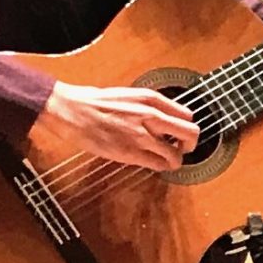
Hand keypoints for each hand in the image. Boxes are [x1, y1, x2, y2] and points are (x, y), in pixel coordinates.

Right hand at [36, 81, 198, 170]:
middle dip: (190, 144)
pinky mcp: (130, 152)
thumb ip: (149, 106)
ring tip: (166, 159)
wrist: (72, 110)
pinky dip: (160, 167)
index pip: (187, 115)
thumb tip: (164, 117)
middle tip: (182, 148)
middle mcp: (151, 116)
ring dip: (175, 160)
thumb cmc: (95, 102)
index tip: (179, 134)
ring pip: (177, 154)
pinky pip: (158, 165)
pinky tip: (154, 164)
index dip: (185, 127)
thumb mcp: (129, 95)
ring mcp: (142, 136)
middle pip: (191, 133)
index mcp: (151, 99)